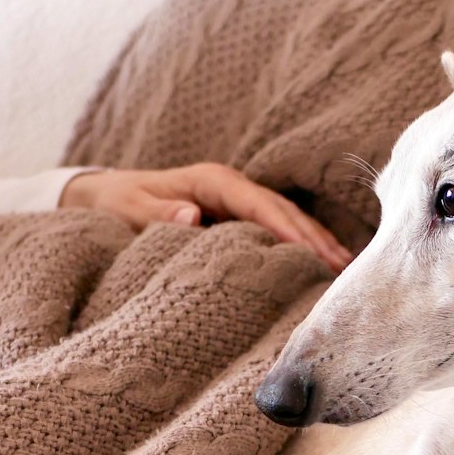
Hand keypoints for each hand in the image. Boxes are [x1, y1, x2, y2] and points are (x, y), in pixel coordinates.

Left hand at [60, 163, 351, 271]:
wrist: (108, 196)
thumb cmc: (118, 203)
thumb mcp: (129, 210)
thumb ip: (158, 215)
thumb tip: (192, 217)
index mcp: (212, 182)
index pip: (259, 206)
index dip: (286, 230)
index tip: (311, 255)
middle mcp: (232, 188)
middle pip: (283, 212)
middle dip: (315, 238)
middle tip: (344, 269)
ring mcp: (239, 202)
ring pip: (288, 220)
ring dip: (317, 243)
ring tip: (346, 271)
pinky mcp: (240, 218)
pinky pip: (279, 231)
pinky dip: (303, 247)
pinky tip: (324, 266)